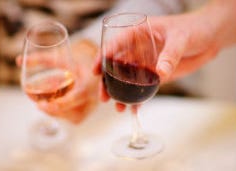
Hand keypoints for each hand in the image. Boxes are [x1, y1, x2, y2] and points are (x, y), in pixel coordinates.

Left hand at [18, 39, 98, 123]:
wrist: (97, 70)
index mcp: (90, 83)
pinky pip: (70, 118)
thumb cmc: (80, 61)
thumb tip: (18, 61)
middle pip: (68, 110)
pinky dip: (60, 111)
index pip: (75, 98)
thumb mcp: (63, 58)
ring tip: (48, 98)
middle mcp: (92, 98)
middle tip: (37, 101)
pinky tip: (57, 101)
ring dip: (54, 108)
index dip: (58, 104)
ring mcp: (90, 108)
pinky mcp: (86, 114)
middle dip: (50, 107)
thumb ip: (42, 59)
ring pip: (67, 116)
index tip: (40, 105)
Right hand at [93, 11, 219, 111]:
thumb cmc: (194, 29)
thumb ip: (170, 55)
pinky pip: (142, 88)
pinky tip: (133, 110)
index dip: (102, 57)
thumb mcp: (180, 38)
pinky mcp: (155, 75)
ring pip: (126, 80)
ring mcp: (145, 63)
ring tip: (118, 107)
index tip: (96, 71)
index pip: (114, 44)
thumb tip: (160, 73)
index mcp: (138, 34)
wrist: (209, 39)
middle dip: (107, 82)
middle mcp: (138, 49)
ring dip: (120, 94)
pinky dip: (137, 99)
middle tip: (104, 97)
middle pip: (116, 66)